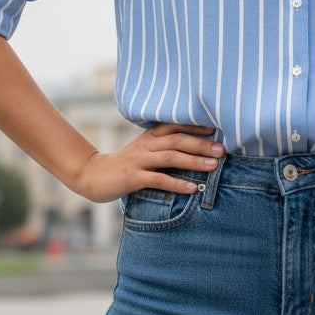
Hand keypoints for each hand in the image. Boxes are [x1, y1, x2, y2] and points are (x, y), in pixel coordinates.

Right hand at [73, 123, 223, 202]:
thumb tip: (194, 149)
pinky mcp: (133, 178)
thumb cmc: (125, 164)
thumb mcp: (143, 149)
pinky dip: (177, 184)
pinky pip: (158, 180)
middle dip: (202, 145)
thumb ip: (163, 146)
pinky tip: (191, 188)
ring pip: (170, 157)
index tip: (216, 128)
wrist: (93, 175)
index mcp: (149, 136)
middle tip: (222, 150)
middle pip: (177, 140)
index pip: (175, 125)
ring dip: (194, 161)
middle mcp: (146, 145)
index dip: (196, 126)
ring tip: (213, 166)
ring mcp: (139, 161)